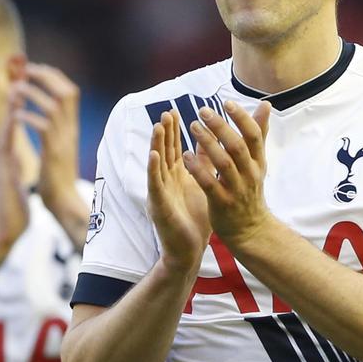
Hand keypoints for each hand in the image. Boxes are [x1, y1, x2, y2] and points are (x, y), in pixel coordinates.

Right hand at [0, 60, 29, 256]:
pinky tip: (14, 121)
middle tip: (16, 75)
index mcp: (3, 161)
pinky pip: (5, 153)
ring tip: (16, 89)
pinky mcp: (0, 179)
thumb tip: (15, 158)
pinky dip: (8, 136)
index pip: (10, 127)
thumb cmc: (10, 213)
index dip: (15, 106)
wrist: (2, 236)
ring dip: (9, 112)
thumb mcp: (13, 185)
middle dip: (10, 99)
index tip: (21, 83)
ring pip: (3, 134)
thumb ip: (13, 170)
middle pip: (5, 124)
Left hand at [17, 62, 86, 248]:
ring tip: (15, 90)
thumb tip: (50, 116)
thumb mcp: (60, 148)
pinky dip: (28, 117)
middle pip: (66, 91)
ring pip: (53, 106)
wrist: (64, 201)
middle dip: (46, 76)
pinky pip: (43, 127)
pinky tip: (15, 116)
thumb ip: (56, 130)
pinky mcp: (54, 153)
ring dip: (33, 93)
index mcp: (71, 127)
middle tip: (26, 71)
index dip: (53, 76)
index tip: (35, 69)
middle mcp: (70, 129)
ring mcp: (64, 140)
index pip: (70, 91)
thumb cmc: (58, 177)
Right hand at [147, 110, 211, 276]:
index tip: (175, 111)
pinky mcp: (158, 206)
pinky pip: (155, 184)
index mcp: (177, 177)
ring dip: (157, 144)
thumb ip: (203, 165)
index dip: (174, 131)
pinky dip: (153, 169)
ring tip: (158, 126)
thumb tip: (209, 143)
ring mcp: (160, 193)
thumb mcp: (202, 186)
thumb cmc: (195, 220)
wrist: (189, 250)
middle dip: (165, 132)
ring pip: (157, 164)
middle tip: (167, 112)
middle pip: (164, 152)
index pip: (174, 149)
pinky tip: (154, 156)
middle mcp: (166, 182)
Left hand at [184, 101, 272, 250]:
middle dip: (221, 127)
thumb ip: (259, 133)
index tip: (226, 103)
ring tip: (193, 127)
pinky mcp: (222, 203)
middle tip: (203, 111)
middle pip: (237, 147)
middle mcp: (250, 174)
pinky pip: (209, 184)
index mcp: (258, 162)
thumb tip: (265, 104)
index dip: (242, 119)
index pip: (254, 136)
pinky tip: (186, 156)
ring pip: (223, 163)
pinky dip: (197, 169)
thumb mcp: (258, 162)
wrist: (250, 229)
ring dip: (207, 144)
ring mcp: (236, 190)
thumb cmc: (250, 189)